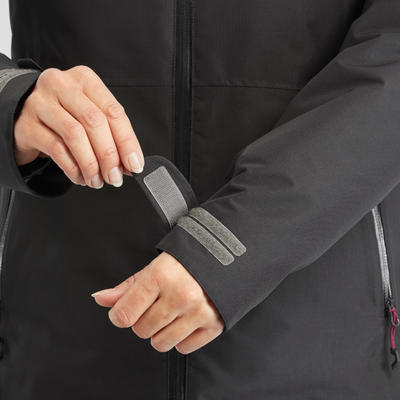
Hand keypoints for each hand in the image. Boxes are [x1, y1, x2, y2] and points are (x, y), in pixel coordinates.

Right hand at [14, 65, 143, 187]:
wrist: (20, 113)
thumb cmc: (63, 114)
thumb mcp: (89, 115)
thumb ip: (110, 135)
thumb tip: (130, 163)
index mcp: (85, 80)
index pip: (113, 111)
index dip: (127, 142)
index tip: (134, 164)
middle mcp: (62, 85)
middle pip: (94, 121)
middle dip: (109, 155)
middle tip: (115, 176)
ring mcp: (40, 103)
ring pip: (74, 135)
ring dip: (91, 164)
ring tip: (97, 180)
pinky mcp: (26, 124)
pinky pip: (56, 149)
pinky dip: (73, 168)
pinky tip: (81, 177)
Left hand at [91, 252, 223, 353]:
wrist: (224, 260)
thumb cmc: (186, 263)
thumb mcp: (153, 268)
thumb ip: (126, 287)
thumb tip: (100, 298)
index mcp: (161, 276)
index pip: (124, 314)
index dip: (121, 314)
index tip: (126, 310)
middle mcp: (180, 295)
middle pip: (141, 330)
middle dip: (144, 319)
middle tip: (157, 304)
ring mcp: (198, 311)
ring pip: (160, 343)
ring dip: (161, 331)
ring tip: (171, 312)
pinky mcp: (213, 324)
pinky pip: (183, 348)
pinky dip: (181, 337)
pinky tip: (185, 319)